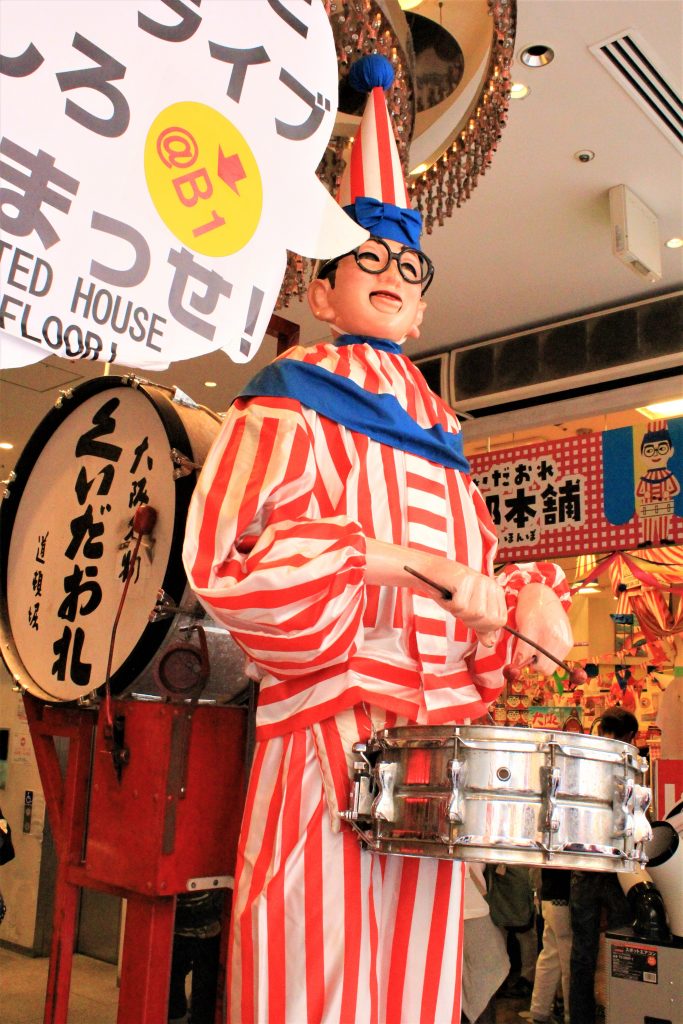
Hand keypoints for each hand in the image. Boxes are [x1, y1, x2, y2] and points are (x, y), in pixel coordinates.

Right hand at [364, 540, 506, 646]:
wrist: (429, 573)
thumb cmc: (449, 591)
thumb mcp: (468, 610)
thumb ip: (480, 626)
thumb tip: (490, 643)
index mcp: (496, 592)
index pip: (500, 621)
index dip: (484, 626)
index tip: (470, 616)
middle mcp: (490, 584)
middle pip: (489, 620)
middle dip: (471, 620)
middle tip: (460, 607)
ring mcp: (479, 581)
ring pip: (475, 613)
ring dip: (459, 612)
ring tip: (454, 600)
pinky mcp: (465, 580)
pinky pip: (460, 606)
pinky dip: (450, 605)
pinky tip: (448, 595)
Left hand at [512, 583, 572, 675]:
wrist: (543, 593)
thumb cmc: (530, 608)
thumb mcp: (523, 628)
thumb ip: (522, 649)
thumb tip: (518, 666)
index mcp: (552, 639)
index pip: (541, 667)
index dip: (528, 664)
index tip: (520, 656)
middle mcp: (563, 643)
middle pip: (547, 669)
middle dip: (535, 663)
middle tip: (527, 651)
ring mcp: (567, 643)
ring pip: (551, 663)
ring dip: (541, 658)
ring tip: (535, 643)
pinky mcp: (569, 641)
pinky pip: (556, 656)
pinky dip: (548, 652)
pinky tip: (543, 640)